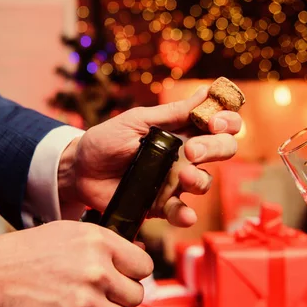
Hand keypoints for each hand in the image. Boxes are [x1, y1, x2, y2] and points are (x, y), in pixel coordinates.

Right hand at [0, 221, 152, 306]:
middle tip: (103, 301)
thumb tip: (138, 254)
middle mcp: (95, 271)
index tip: (124, 282)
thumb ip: (104, 244)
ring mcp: (83, 302)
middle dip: (121, 301)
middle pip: (136, 297)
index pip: (144, 266)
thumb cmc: (23, 253)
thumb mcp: (69, 233)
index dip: (134, 276)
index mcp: (98, 242)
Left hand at [58, 86, 241, 227]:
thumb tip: (206, 92)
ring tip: (181, 177)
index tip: (213, 121)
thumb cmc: (107, 140)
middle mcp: (185, 155)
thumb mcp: (137, 121)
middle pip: (222, 150)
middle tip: (192, 150)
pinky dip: (186, 215)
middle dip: (215, 148)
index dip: (227, 120)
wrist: (80, 171)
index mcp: (182, 129)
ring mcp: (175, 181)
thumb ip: (172, 113)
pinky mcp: (162, 205)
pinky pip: (182, 212)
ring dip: (199, 180)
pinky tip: (184, 213)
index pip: (219, 123)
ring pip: (204, 182)